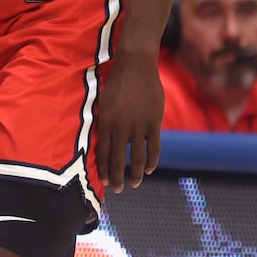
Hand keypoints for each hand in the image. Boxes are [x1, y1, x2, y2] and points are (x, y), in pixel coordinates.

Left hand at [94, 53, 162, 193]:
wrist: (135, 66)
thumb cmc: (117, 82)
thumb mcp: (104, 102)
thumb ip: (106, 121)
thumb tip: (105, 138)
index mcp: (106, 123)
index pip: (104, 153)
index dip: (104, 169)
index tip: (105, 181)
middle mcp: (121, 128)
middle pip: (118, 159)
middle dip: (117, 177)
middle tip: (117, 189)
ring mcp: (138, 126)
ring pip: (137, 157)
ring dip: (134, 173)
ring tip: (134, 184)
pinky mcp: (153, 123)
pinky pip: (153, 147)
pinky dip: (151, 161)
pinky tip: (148, 170)